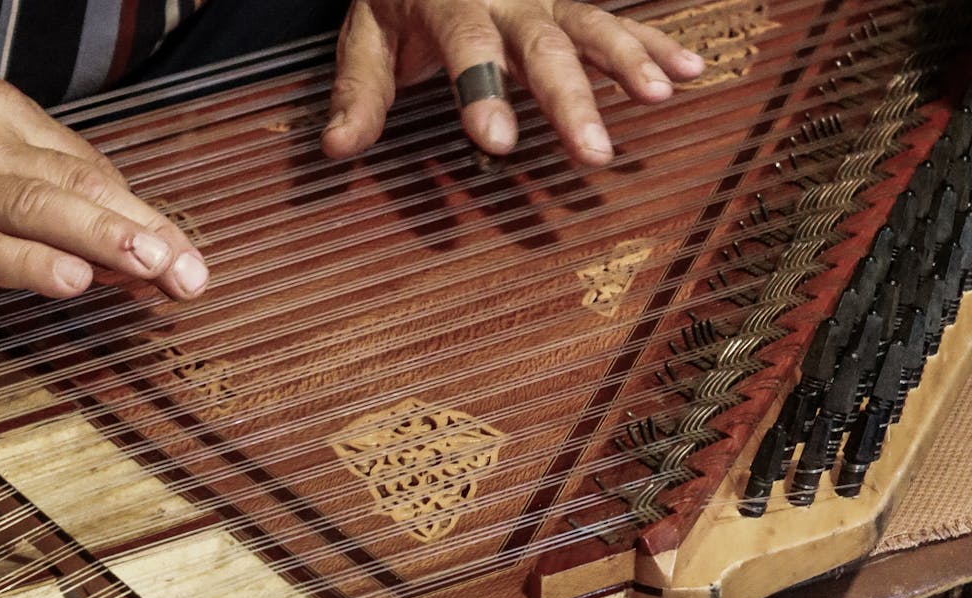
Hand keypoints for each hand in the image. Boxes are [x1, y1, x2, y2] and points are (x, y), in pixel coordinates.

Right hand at [0, 80, 208, 314]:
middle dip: (145, 230)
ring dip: (106, 238)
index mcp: (4, 118)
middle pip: (80, 186)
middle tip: (189, 270)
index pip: (95, 169)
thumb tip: (136, 244)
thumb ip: (55, 195)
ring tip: (154, 265)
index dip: (148, 214)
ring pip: (39, 208)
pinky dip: (33, 262)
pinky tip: (73, 279)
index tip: (187, 254)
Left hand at [321, 0, 704, 164]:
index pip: (466, 44)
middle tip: (592, 152)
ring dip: (628, 62)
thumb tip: (338, 148)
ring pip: (590, 26)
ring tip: (659, 96)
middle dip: (570, 99)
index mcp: (447, 1)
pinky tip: (688, 72)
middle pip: (542, 45)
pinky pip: (615, 21)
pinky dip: (652, 46)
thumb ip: (359, 93)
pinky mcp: (568, 4)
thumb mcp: (366, 38)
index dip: (481, 90)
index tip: (495, 142)